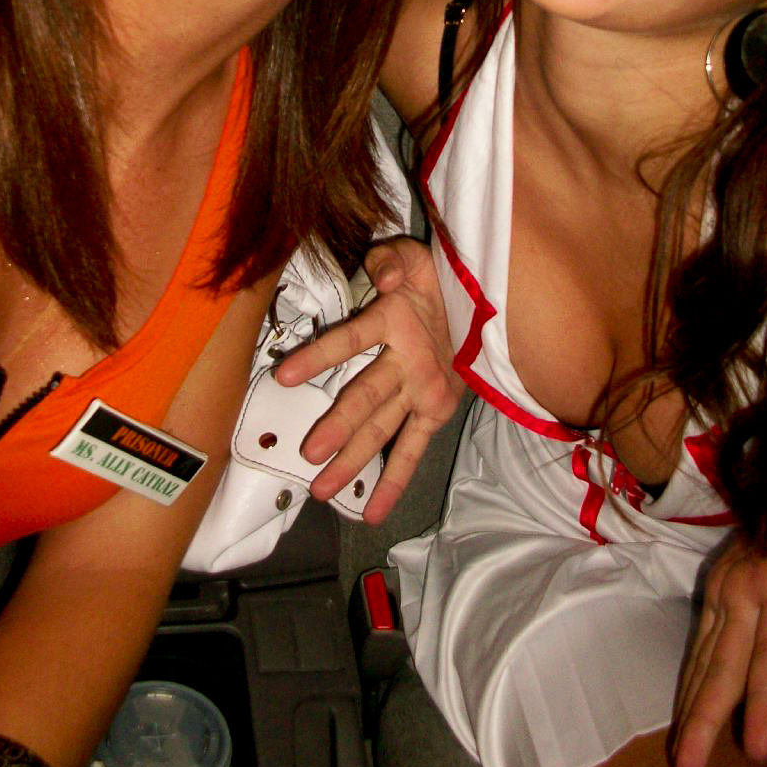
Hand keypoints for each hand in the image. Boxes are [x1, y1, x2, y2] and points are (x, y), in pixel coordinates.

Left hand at [276, 237, 464, 522]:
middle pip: (368, 397)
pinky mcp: (433, 413)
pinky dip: (394, 482)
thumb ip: (388, 261)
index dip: (317, 356)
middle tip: (309, 452)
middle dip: (339, 426)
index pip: (350, 340)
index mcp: (396, 322)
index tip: (285, 376)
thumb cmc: (431, 279)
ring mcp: (423, 392)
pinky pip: (412, 451)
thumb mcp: (408, 255)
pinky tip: (372, 512)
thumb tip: (384, 278)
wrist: (481, 302)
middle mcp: (410, 362)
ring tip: (322, 489)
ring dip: (353, 461)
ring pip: (384, 429)